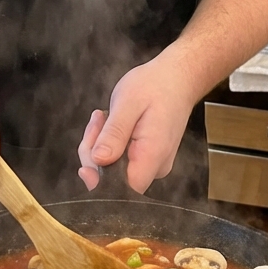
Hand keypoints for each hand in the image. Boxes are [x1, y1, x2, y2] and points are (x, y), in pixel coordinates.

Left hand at [77, 51, 195, 193]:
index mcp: (152, 155)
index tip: (90, 153)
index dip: (100, 181)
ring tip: (103, 117)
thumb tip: (99, 160)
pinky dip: (108, 144)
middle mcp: (154, 166)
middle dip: (94, 154)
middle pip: (114, 180)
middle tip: (97, 122)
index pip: (124, 190)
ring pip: (112, 170)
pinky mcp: (146, 158)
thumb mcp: (129, 102)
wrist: (177, 78)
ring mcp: (151, 164)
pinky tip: (109, 123)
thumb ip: (114, 133)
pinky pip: (119, 160)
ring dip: (99, 145)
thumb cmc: (156, 86)